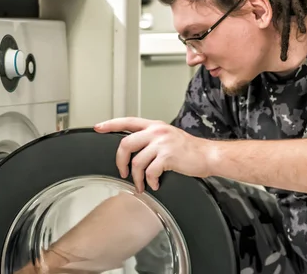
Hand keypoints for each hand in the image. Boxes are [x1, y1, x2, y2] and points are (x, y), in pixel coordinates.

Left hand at [94, 118, 213, 192]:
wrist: (208, 155)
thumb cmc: (190, 150)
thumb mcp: (169, 137)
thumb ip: (152, 139)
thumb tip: (135, 150)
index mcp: (155, 126)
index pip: (127, 121)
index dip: (111, 124)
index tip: (98, 128)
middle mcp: (157, 131)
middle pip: (125, 144)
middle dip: (120, 162)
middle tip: (124, 172)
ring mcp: (162, 143)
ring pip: (136, 161)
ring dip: (136, 178)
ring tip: (142, 185)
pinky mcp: (167, 156)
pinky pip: (150, 172)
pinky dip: (150, 181)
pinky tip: (155, 184)